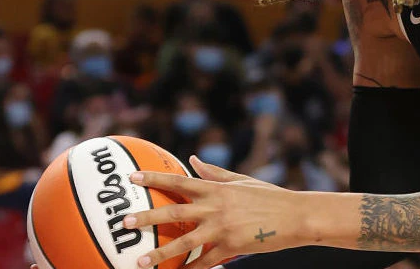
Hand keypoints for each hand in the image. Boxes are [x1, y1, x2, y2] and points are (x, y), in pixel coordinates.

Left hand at [121, 156, 300, 268]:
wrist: (295, 216)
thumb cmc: (268, 197)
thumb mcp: (241, 180)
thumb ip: (213, 173)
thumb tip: (192, 160)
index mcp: (216, 189)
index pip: (179, 181)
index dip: (154, 179)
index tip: (133, 178)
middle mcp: (215, 207)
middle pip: (175, 212)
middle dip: (148, 217)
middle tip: (125, 223)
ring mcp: (222, 228)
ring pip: (184, 242)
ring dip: (160, 252)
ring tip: (140, 261)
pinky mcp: (230, 247)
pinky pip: (204, 263)